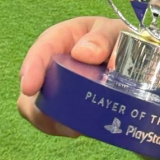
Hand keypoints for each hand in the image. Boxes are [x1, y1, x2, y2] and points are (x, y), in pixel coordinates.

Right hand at [18, 16, 122, 136]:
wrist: (129, 59)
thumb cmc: (116, 39)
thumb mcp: (113, 31)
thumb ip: (103, 37)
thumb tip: (83, 53)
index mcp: (63, 38)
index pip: (42, 49)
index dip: (33, 67)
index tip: (30, 88)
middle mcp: (52, 65)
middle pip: (35, 88)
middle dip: (41, 107)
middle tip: (61, 118)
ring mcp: (55, 89)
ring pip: (41, 111)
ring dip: (55, 122)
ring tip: (76, 128)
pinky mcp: (64, 109)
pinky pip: (55, 123)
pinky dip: (65, 128)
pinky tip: (80, 128)